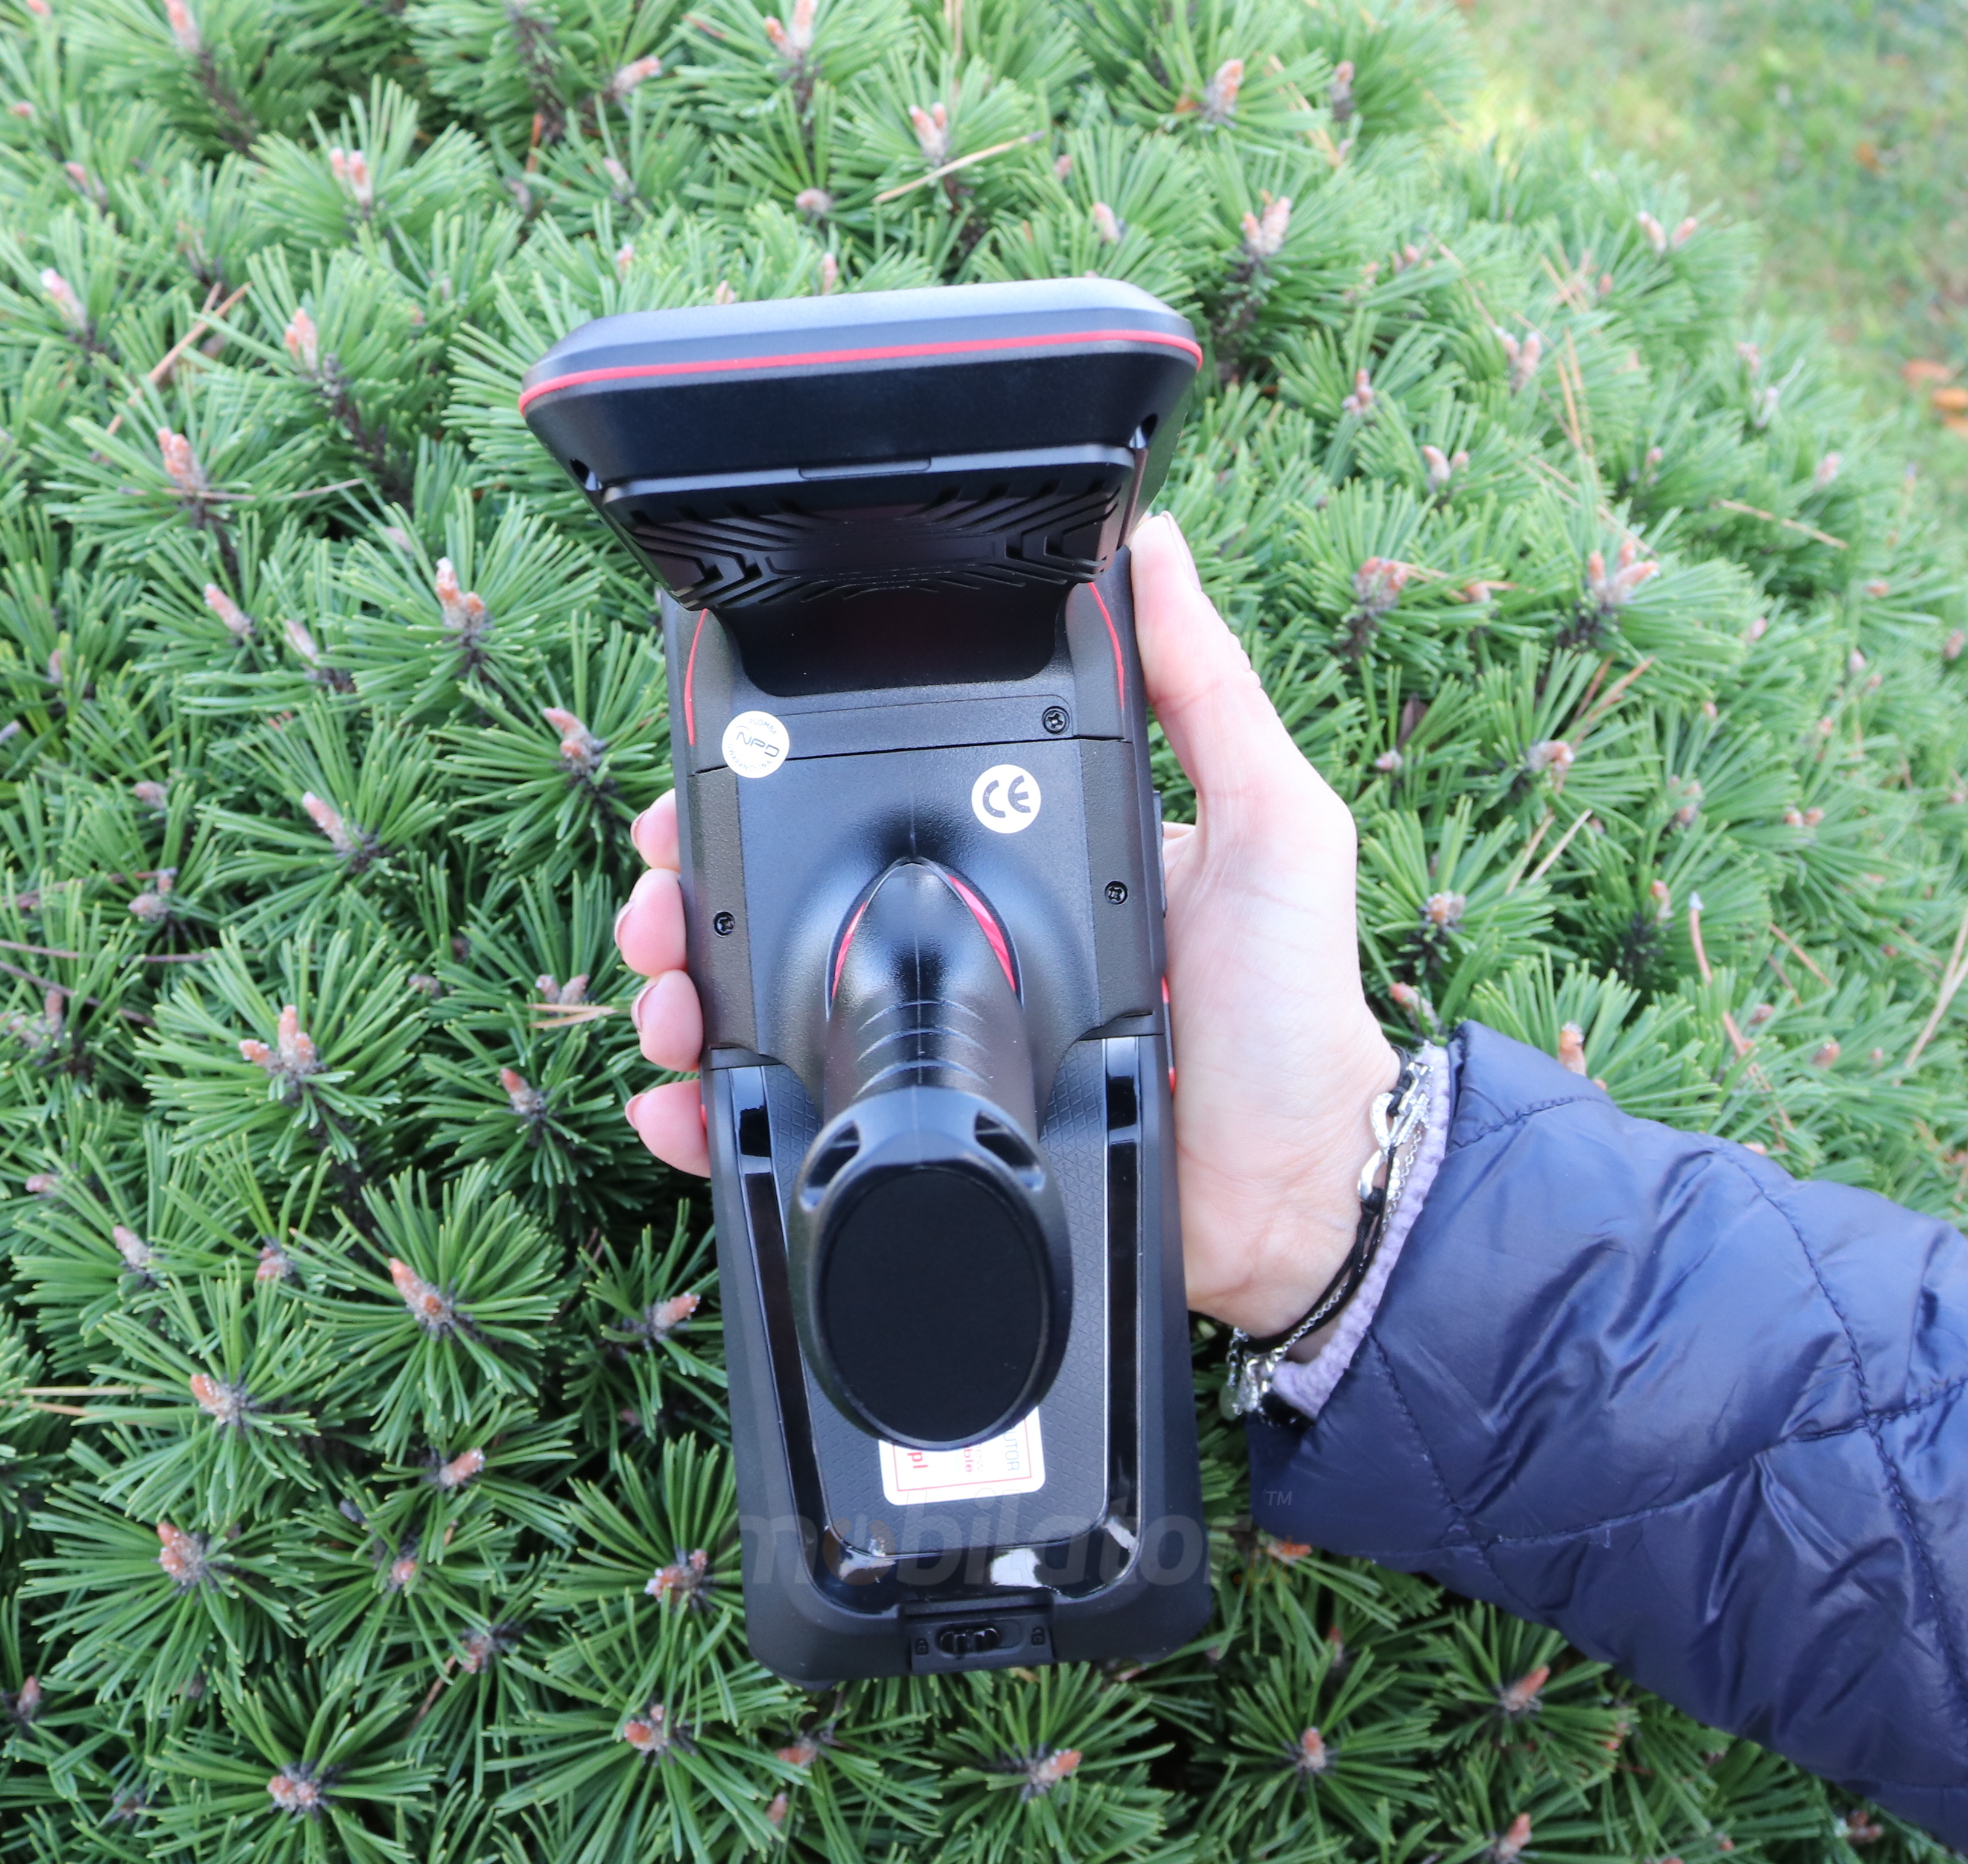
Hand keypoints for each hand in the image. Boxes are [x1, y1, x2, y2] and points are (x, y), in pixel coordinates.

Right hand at [618, 512, 1398, 1336]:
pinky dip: (719, 1121)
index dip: (774, 788)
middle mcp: (965, 942)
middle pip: (789, 903)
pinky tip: (680, 1105)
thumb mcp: (1270, 823)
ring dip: (689, 994)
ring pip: (769, 1008)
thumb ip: (1209, 693)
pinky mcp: (931, 1136)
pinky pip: (799, 1124)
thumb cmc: (1288, 1007)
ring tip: (665, 1000)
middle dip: (694, 893)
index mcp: (1026, 858)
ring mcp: (937, 1043)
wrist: (1291, 1195)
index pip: (875, 804)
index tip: (703, 778)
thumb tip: (1157, 547)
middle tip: (659, 905)